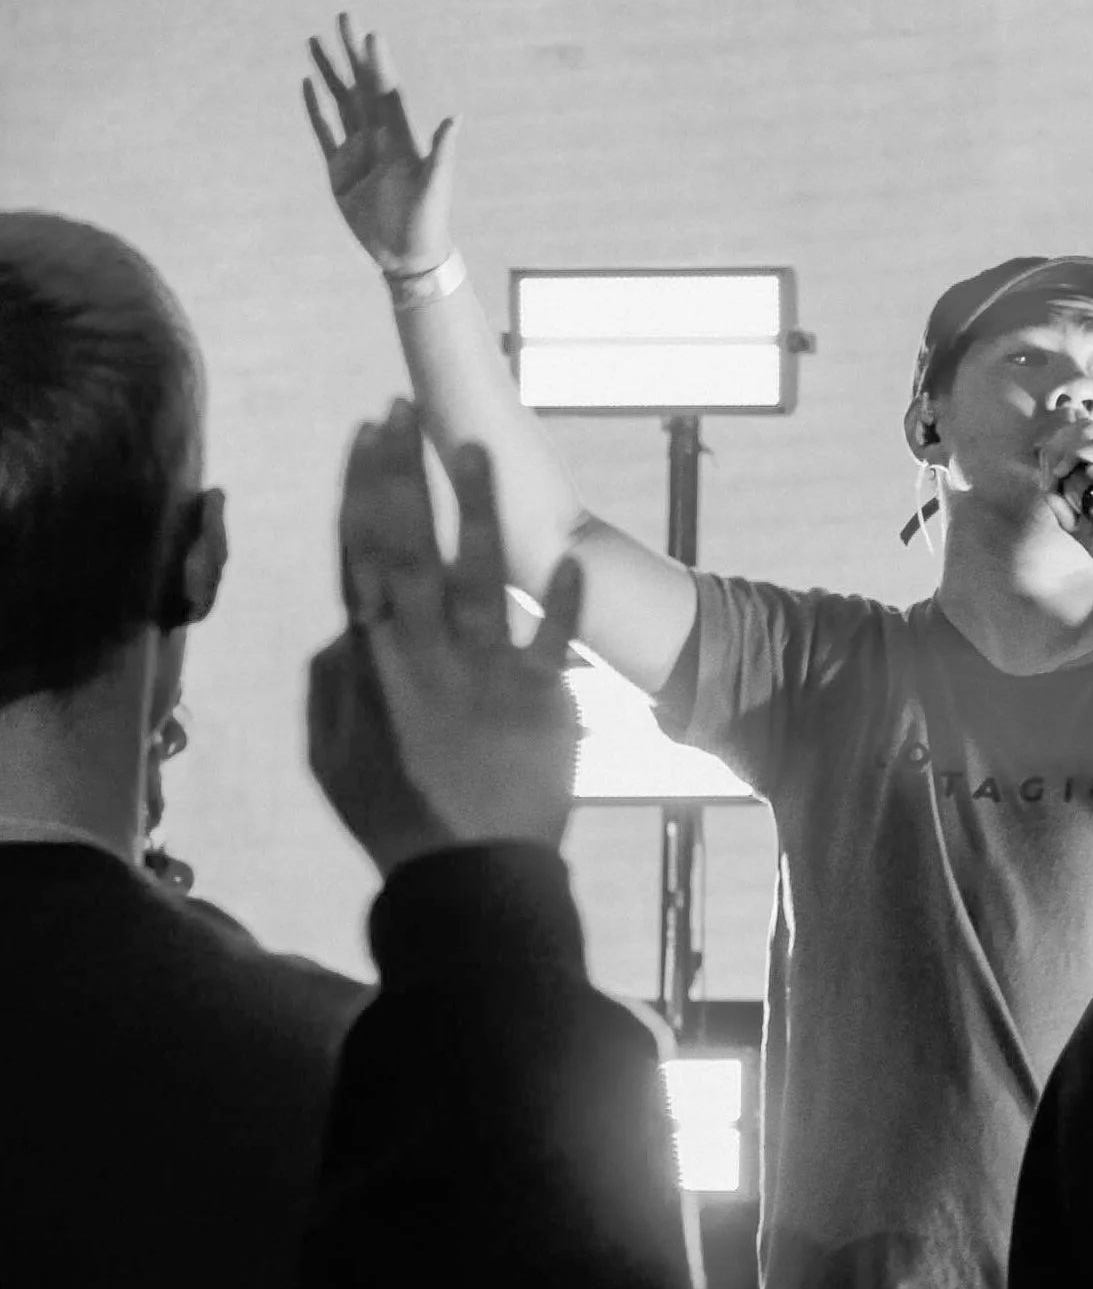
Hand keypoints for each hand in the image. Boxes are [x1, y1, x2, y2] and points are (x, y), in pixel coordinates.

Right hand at [302, 13, 456, 273]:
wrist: (407, 255)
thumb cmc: (428, 220)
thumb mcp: (435, 186)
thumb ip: (442, 152)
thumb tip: (454, 117)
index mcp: (401, 136)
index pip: (386, 91)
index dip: (379, 63)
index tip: (371, 34)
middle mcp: (378, 136)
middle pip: (360, 85)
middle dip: (351, 52)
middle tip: (343, 15)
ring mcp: (357, 150)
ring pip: (339, 101)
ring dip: (329, 71)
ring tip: (315, 40)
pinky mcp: (339, 170)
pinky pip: (324, 132)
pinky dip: (315, 109)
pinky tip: (308, 83)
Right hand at [309, 402, 582, 871]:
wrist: (469, 877)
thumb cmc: (395, 817)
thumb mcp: (330, 757)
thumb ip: (328, 686)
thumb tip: (339, 628)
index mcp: (372, 662)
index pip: (360, 556)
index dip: (361, 490)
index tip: (363, 435)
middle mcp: (424, 653)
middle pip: (410, 546)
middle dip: (404, 473)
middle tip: (404, 411)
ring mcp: (485, 671)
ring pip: (480, 573)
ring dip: (477, 507)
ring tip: (477, 448)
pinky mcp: (541, 698)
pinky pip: (554, 638)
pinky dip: (562, 596)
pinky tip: (569, 553)